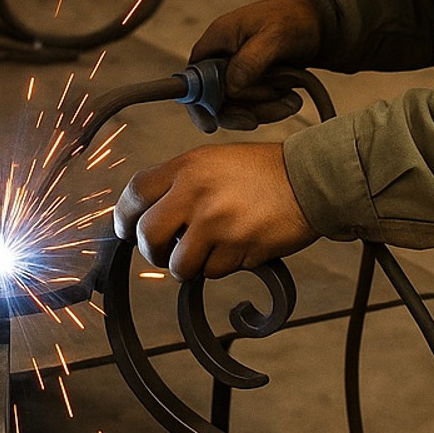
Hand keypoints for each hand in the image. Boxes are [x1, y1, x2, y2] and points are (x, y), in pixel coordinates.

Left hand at [113, 142, 317, 279]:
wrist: (309, 180)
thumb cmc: (262, 171)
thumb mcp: (213, 160)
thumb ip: (181, 182)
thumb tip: (150, 214)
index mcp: (187, 166)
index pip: (135, 193)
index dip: (124, 217)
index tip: (127, 229)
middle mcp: (196, 193)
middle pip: (146, 235)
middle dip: (152, 251)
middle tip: (165, 251)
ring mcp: (216, 223)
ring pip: (180, 264)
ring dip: (191, 264)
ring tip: (212, 247)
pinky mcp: (238, 248)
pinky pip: (213, 272)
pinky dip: (222, 266)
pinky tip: (238, 244)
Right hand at [189, 0, 324, 128]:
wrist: (318, 23)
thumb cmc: (294, 18)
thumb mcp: (274, 36)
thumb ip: (250, 61)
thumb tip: (230, 87)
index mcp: (218, 39)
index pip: (194, 76)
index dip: (198, 101)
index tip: (211, 122)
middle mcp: (223, 57)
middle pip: (215, 98)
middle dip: (241, 109)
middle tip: (265, 108)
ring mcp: (237, 72)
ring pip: (237, 106)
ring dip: (262, 110)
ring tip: (288, 100)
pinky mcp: (253, 83)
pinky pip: (253, 106)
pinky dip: (271, 108)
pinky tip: (290, 98)